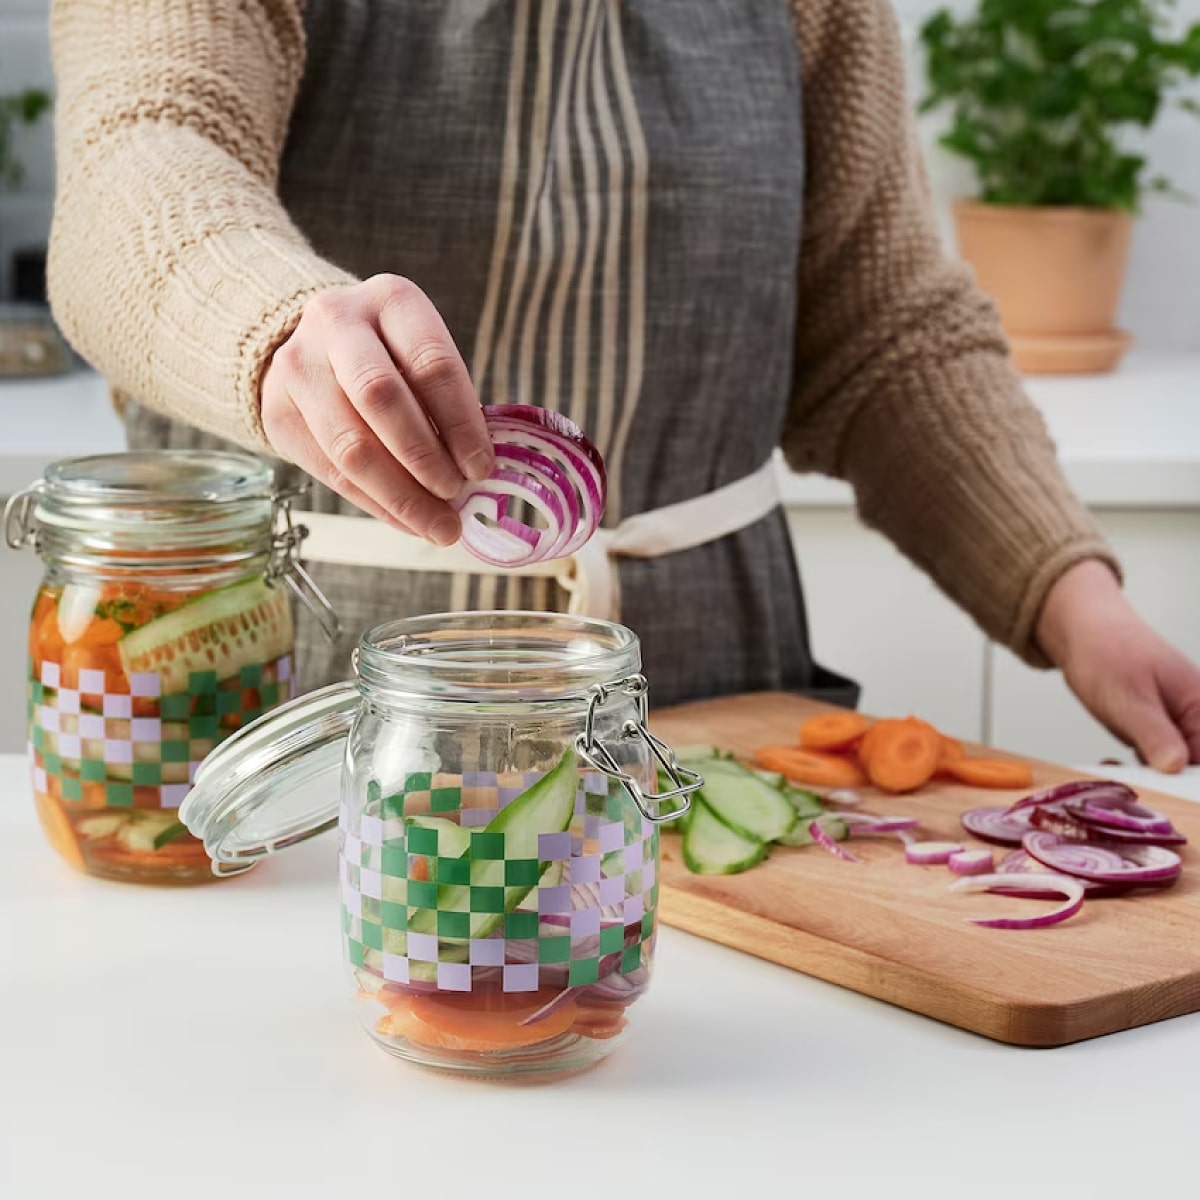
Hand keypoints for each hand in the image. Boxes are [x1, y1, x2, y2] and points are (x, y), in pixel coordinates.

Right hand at [260, 274, 493, 544]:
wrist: (310, 344)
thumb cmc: (390, 356)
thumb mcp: (422, 354)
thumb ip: (446, 403)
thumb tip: (476, 474)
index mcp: (391, 299)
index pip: (431, 363)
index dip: (461, 423)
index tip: (482, 468)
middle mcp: (336, 321)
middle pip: (381, 397)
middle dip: (425, 457)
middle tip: (456, 495)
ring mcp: (297, 365)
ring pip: (351, 444)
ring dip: (401, 495)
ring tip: (439, 525)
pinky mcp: (277, 411)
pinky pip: (330, 471)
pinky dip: (376, 504)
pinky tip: (407, 521)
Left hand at [1037, 560, 1199, 772]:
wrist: (1082, 633)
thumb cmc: (1108, 654)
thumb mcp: (1129, 698)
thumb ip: (1155, 734)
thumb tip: (1176, 766)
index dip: (1190, 781)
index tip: (1167, 790)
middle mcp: (1196, 717)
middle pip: (1194, 767)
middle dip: (1169, 782)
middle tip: (1136, 783)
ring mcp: (1176, 725)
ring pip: (1174, 768)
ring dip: (1150, 777)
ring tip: (1118, 770)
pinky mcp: (1156, 731)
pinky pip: (1156, 760)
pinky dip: (1137, 768)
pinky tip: (1114, 766)